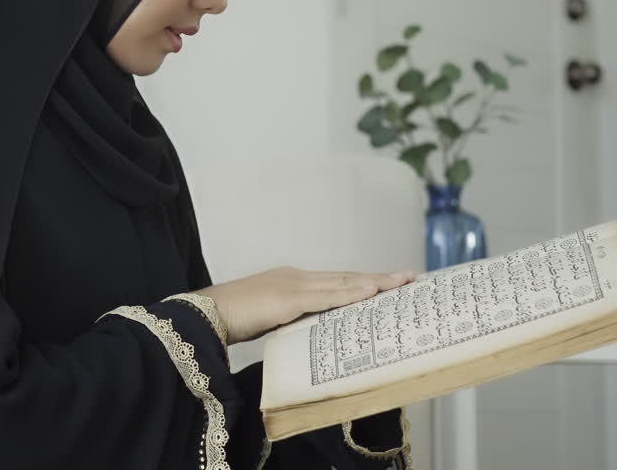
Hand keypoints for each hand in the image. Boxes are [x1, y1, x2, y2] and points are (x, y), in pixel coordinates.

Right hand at [194, 266, 419, 343]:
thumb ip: (292, 325)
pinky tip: (372, 293)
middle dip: (380, 278)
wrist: (205, 314)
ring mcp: (294, 284)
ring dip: (375, 283)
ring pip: (343, 283)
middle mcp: (298, 278)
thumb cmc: (230, 321)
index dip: (364, 283)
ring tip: (402, 283)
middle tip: (411, 277)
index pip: (337, 283)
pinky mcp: (288, 297)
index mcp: (293, 283)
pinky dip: (352, 293)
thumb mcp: (269, 323)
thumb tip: (313, 340)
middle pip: (347, 278)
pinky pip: (328, 296)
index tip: (389, 284)